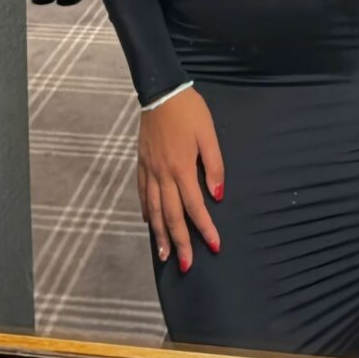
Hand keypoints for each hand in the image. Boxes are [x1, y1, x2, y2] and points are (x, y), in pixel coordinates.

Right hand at [137, 86, 224, 272]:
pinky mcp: (141, 163)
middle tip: (187, 266)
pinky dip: (147, 211)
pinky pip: (143, 193)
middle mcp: (163, 174)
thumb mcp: (208, 135)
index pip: (195, 206)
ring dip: (160, 234)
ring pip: (154, 209)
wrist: (161, 92)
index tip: (214, 246)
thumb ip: (214, 165)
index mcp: (182, 168)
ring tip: (165, 255)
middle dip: (180, 242)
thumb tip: (216, 195)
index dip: (205, 228)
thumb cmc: (189, 111)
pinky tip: (149, 222)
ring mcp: (149, 170)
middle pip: (171, 216)